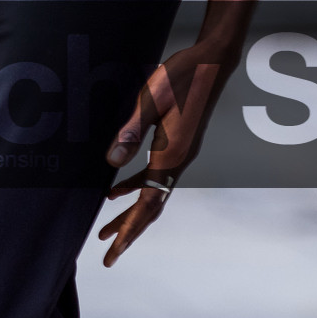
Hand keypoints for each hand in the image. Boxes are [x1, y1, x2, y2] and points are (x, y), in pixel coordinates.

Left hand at [97, 39, 226, 266]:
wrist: (211, 61)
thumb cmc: (181, 75)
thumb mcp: (150, 100)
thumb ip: (131, 132)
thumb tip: (110, 163)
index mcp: (172, 155)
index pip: (148, 204)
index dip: (129, 229)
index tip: (114, 250)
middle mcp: (178, 161)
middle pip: (151, 208)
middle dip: (128, 232)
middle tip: (108, 256)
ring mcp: (179, 155)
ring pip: (152, 195)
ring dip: (129, 214)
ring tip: (105, 231)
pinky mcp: (176, 146)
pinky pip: (153, 177)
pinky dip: (133, 188)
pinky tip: (113, 191)